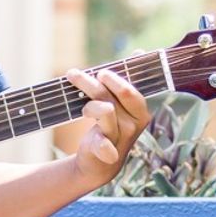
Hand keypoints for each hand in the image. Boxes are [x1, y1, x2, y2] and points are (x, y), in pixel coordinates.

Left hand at [64, 69, 149, 189]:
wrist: (100, 163)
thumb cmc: (109, 126)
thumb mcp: (118, 103)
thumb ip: (126, 80)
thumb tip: (139, 53)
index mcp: (140, 111)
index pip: (131, 90)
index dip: (115, 79)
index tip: (100, 72)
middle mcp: (134, 124)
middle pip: (116, 95)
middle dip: (94, 83)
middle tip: (75, 76)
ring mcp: (121, 138)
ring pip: (105, 110)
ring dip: (88, 104)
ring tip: (81, 107)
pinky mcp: (106, 152)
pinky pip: (105, 146)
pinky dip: (103, 146)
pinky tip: (101, 146)